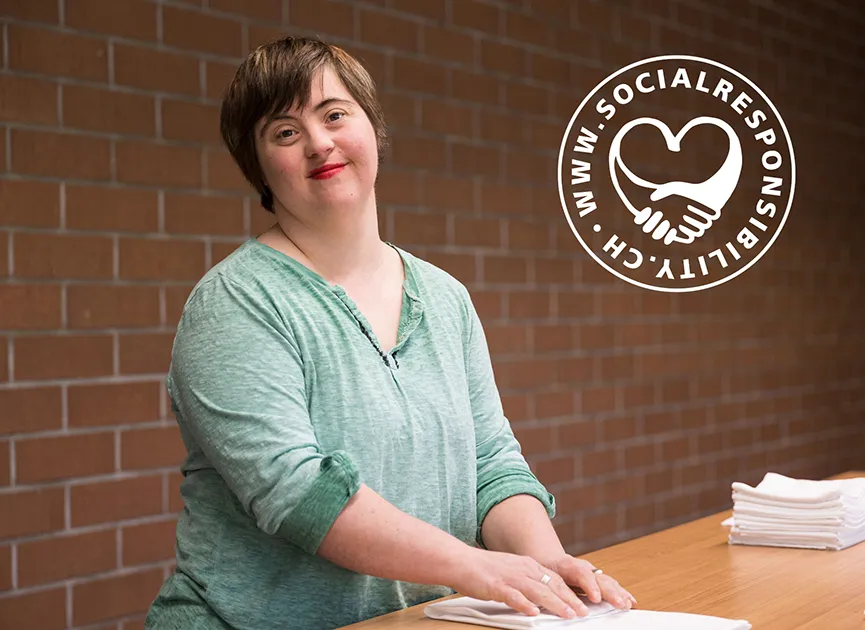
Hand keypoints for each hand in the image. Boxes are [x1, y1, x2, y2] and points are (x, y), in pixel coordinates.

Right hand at [447, 547, 592, 619]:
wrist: (460, 561)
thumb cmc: (484, 569)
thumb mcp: (512, 570)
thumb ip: (528, 581)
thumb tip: (543, 597)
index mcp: (528, 565)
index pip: (556, 579)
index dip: (571, 592)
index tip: (583, 603)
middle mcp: (523, 569)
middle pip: (551, 585)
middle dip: (570, 600)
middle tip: (583, 612)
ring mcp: (510, 577)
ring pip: (538, 591)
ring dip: (555, 603)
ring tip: (567, 614)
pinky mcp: (495, 586)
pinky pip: (513, 596)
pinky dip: (524, 604)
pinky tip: (533, 612)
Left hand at [541, 553, 636, 610]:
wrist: (548, 559)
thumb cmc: (545, 569)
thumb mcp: (542, 577)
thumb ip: (549, 588)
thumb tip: (549, 602)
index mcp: (568, 565)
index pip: (581, 574)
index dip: (590, 586)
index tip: (596, 598)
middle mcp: (583, 568)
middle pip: (599, 578)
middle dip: (610, 592)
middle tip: (619, 603)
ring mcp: (592, 573)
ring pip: (607, 581)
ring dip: (618, 593)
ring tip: (627, 604)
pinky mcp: (597, 579)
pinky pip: (611, 585)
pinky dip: (621, 593)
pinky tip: (630, 602)